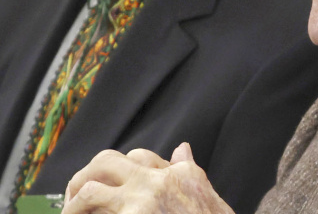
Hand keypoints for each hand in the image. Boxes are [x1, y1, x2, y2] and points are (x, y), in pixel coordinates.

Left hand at [62, 143, 234, 213]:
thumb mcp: (208, 197)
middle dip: (87, 175)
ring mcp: (139, 206)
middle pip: (106, 163)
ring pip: (89, 191)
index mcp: (179, 175)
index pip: (140, 157)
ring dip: (73, 203)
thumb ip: (191, 171)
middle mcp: (156, 184)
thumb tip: (182, 148)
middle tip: (77, 194)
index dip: (123, 169)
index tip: (115, 183)